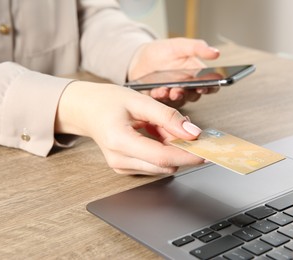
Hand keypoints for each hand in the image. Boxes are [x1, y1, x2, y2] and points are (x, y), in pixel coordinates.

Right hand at [55, 81, 204, 174]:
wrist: (86, 110)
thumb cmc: (106, 102)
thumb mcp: (139, 100)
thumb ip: (167, 116)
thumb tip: (192, 132)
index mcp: (120, 141)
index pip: (163, 157)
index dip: (189, 155)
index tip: (207, 151)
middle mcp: (120, 160)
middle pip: (165, 164)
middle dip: (181, 148)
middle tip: (182, 126)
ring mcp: (121, 167)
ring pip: (162, 165)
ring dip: (171, 148)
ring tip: (159, 126)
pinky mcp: (125, 168)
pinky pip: (154, 164)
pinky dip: (162, 150)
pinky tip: (153, 134)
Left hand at [128, 38, 219, 107]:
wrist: (140, 59)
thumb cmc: (163, 52)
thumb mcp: (180, 45)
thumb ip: (197, 48)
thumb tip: (216, 53)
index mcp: (196, 75)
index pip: (211, 86)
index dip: (211, 88)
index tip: (205, 85)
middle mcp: (187, 88)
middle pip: (194, 96)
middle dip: (189, 94)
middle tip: (183, 89)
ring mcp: (174, 96)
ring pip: (179, 101)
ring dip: (174, 96)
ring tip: (169, 90)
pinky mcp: (161, 101)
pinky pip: (162, 102)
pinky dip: (160, 97)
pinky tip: (157, 90)